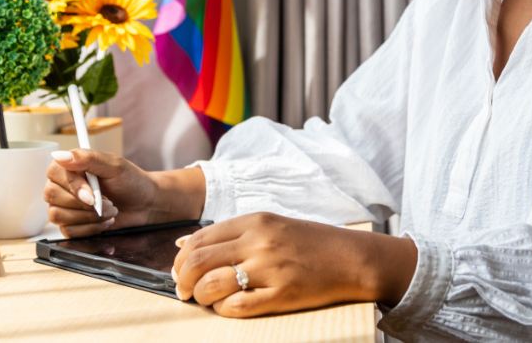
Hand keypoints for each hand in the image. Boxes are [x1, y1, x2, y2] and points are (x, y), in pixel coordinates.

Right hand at [43, 150, 160, 236]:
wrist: (145, 204)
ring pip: (58, 215)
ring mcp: (64, 206)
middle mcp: (62, 185)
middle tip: (108, 202)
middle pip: (53, 196)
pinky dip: (90, 228)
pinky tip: (104, 221)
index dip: (73, 187)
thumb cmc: (131, 181)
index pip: (54, 174)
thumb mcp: (114, 166)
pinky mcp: (69, 224)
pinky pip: (68, 231)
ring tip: (109, 211)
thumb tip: (60, 155)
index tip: (92, 196)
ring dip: (89, 217)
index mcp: (69, 166)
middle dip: (84, 204)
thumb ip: (88, 158)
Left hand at [171, 212, 417, 317]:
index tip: (180, 271)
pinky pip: (237, 307)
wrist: (351, 258)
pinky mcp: (282, 294)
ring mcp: (270, 268)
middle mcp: (259, 242)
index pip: (199, 238)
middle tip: (184, 291)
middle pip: (197, 261)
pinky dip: (223, 309)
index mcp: (254, 221)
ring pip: (211, 284)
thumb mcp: (270, 226)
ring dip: (199, 296)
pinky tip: (227, 307)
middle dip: (182, 280)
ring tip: (204, 299)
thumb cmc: (309, 243)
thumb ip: (230, 234)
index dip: (181, 259)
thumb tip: (184, 245)